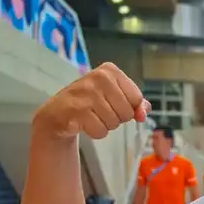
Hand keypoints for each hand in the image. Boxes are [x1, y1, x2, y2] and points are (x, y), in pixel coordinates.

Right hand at [32, 62, 149, 140]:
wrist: (58, 112)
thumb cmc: (91, 103)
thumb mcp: (116, 97)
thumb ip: (136, 103)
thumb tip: (144, 112)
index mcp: (110, 71)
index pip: (137, 98)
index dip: (129, 107)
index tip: (114, 104)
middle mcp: (98, 77)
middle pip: (127, 112)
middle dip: (117, 118)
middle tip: (100, 111)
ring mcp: (86, 93)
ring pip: (114, 123)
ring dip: (105, 125)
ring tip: (91, 116)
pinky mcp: (77, 110)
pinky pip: (101, 131)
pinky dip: (95, 132)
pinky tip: (84, 123)